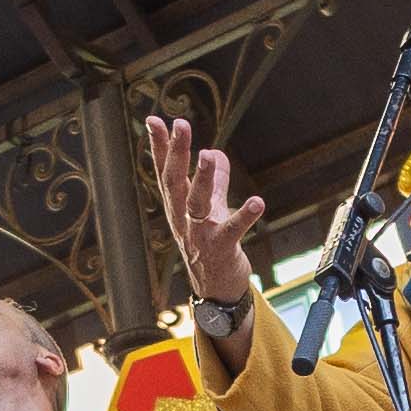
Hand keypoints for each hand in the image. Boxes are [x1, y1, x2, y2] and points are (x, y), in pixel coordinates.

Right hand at [146, 113, 266, 304]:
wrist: (216, 290)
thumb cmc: (211, 245)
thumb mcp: (211, 209)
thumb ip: (215, 181)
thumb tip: (216, 151)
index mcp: (178, 206)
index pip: (165, 171)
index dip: (159, 146)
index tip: (152, 120)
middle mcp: (182, 219)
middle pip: (174, 182)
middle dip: (176, 153)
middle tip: (180, 124)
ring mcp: (199, 235)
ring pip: (196, 204)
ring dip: (202, 179)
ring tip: (208, 156)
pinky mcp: (221, 249)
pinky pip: (232, 230)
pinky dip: (244, 216)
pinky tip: (258, 202)